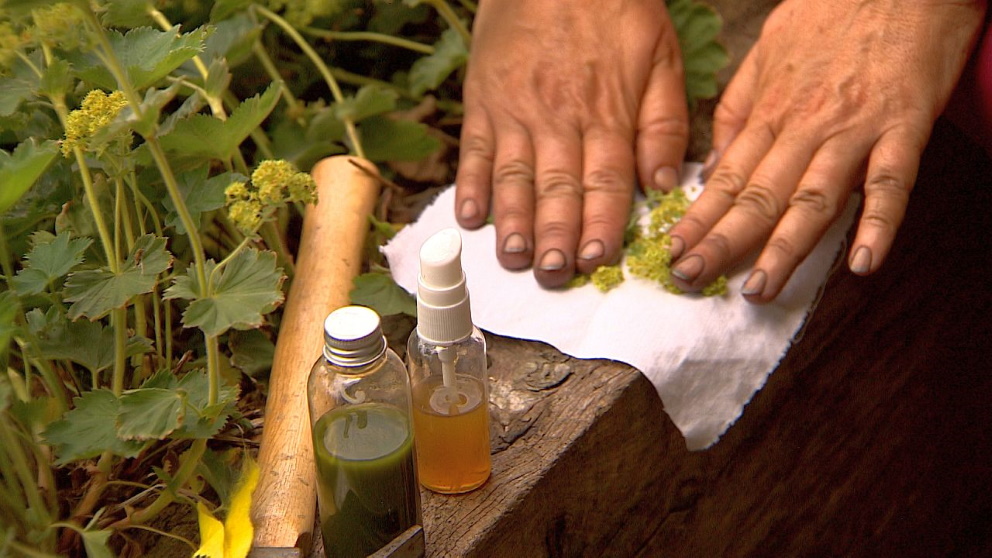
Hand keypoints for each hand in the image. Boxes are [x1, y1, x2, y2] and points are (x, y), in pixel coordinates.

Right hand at [455, 0, 687, 287]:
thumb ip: (663, 120)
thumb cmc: (613, 6)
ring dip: (513, 221)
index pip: (605, 181)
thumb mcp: (660, 52)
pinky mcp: (483, 99)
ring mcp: (515, 110)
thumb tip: (663, 182)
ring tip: (514, 258)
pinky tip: (469, 216)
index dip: (601, 225)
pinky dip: (469, 184)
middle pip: (557, 188)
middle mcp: (558, 118)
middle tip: (552, 274)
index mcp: (605, 111)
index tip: (598, 261)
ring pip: (513, 176)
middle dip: (554, 236)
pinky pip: (473, 148)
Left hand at [667, 0, 986, 301]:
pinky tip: (862, 263)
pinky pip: (891, 182)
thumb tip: (712, 166)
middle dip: (722, 242)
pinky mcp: (904, 127)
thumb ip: (738, 110)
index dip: (698, 220)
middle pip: (759, 196)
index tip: (673, 254)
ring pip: (813, 198)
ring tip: (759, 288)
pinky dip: (879, 223)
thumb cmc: (832, 14)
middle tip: (691, 279)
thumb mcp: (766, 52)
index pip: (726, 179)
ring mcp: (854, 129)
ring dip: (785, 247)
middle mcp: (805, 126)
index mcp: (770, 112)